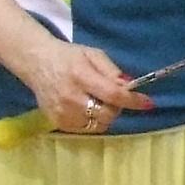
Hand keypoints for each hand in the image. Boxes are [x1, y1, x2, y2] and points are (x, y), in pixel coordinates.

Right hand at [20, 39, 148, 133]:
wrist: (36, 63)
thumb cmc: (69, 56)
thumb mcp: (93, 54)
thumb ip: (112, 71)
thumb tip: (130, 86)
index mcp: (81, 76)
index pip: (112, 95)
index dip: (132, 101)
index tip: (148, 103)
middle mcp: (71, 97)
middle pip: (107, 114)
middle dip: (117, 107)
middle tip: (115, 98)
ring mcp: (62, 113)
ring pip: (98, 125)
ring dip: (106, 116)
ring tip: (99, 102)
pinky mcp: (57, 123)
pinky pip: (86, 130)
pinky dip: (93, 121)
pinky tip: (87, 109)